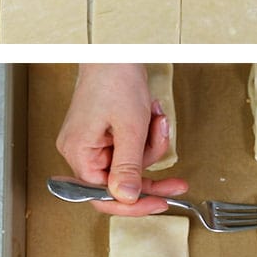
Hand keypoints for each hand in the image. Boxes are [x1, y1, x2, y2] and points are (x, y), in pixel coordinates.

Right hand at [55, 64, 187, 215]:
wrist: (116, 51)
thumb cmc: (115, 80)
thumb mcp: (130, 128)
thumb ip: (129, 166)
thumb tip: (127, 197)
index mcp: (79, 154)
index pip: (102, 197)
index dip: (132, 205)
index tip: (159, 204)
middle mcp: (83, 152)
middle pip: (121, 181)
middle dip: (150, 169)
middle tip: (177, 183)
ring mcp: (95, 143)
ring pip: (133, 163)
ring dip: (152, 144)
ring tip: (157, 120)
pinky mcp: (108, 134)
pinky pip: (133, 147)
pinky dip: (148, 136)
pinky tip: (154, 118)